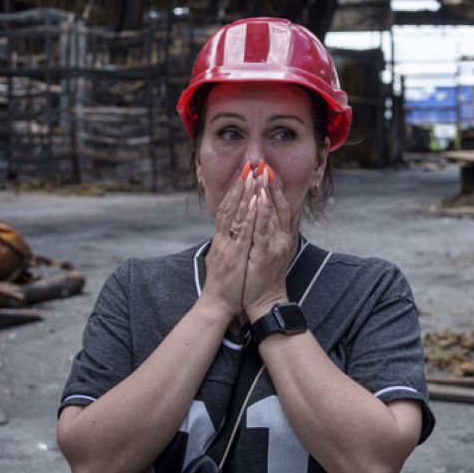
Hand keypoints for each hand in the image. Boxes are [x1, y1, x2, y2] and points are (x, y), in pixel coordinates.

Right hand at [200, 165, 258, 319]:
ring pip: (235, 215)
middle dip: (239, 186)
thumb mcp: (224, 260)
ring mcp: (228, 246)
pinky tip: (256, 202)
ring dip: (244, 194)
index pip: (226, 210)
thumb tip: (229, 234)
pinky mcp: (234, 255)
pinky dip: (249, 215)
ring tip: (251, 176)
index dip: (234, 192)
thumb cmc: (223, 285)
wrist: (217, 305)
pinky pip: (243, 232)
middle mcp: (223, 239)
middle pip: (230, 207)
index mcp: (221, 240)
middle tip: (247, 166)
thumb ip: (226, 245)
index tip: (242, 175)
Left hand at [243, 174, 294, 323]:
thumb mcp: (271, 251)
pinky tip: (258, 198)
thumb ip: (273, 234)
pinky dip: (262, 212)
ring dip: (267, 192)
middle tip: (265, 165)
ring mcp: (275, 244)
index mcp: (283, 237)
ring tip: (261, 174)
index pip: (282, 207)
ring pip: (272, 213)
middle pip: (280, 205)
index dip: (276, 189)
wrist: (265, 301)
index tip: (269, 171)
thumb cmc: (265, 277)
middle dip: (272, 184)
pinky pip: (264, 228)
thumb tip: (273, 219)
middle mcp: (283, 237)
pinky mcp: (265, 252)